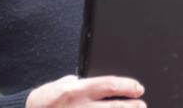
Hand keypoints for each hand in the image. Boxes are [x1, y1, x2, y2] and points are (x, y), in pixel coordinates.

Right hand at [26, 74, 144, 106]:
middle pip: (114, 107)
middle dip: (132, 106)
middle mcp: (80, 107)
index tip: (138, 89)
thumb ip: (75, 81)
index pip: (110, 85)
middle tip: (141, 105)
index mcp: (76, 91)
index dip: (128, 86)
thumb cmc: (40, 104)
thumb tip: (84, 78)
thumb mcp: (57, 85)